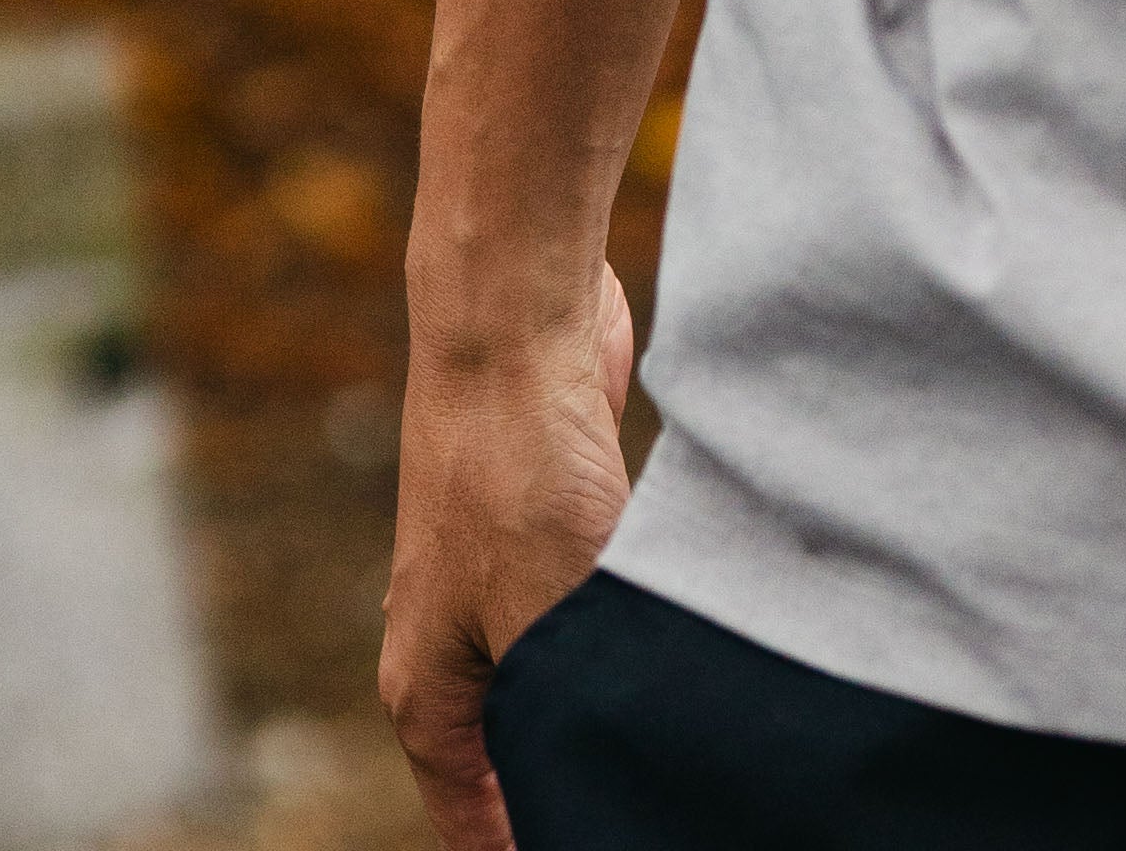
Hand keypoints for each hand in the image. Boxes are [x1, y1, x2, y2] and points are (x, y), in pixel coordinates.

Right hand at [381, 261, 637, 849]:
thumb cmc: (515, 473)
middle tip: (667, 805)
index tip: (609, 844)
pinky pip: (598, 610)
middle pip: (522, 756)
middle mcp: (457, 650)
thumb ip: (564, 711)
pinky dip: (637, 636)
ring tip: (688, 746)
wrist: (512, 327)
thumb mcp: (547, 616)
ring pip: (566, 679)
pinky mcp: (555, 526)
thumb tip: (599, 784)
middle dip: (582, 780)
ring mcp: (504, 584)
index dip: (533, 849)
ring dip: (617, 705)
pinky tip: (696, 647)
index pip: (479, 824)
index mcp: (430, 696)